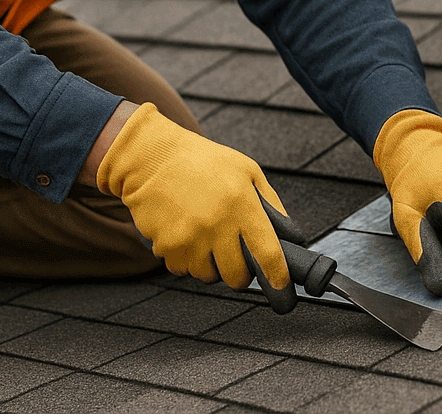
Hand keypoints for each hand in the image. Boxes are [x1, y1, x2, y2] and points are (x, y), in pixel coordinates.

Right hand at [96, 102, 298, 309]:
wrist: (152, 157)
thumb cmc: (203, 161)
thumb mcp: (247, 171)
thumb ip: (271, 203)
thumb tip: (288, 235)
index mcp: (242, 204)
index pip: (267, 252)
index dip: (277, 275)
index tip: (280, 285)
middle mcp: (217, 224)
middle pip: (236, 276)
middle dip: (240, 274)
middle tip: (236, 260)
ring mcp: (190, 237)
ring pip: (207, 276)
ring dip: (210, 266)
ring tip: (207, 241)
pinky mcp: (166, 245)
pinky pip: (182, 269)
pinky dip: (186, 260)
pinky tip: (185, 236)